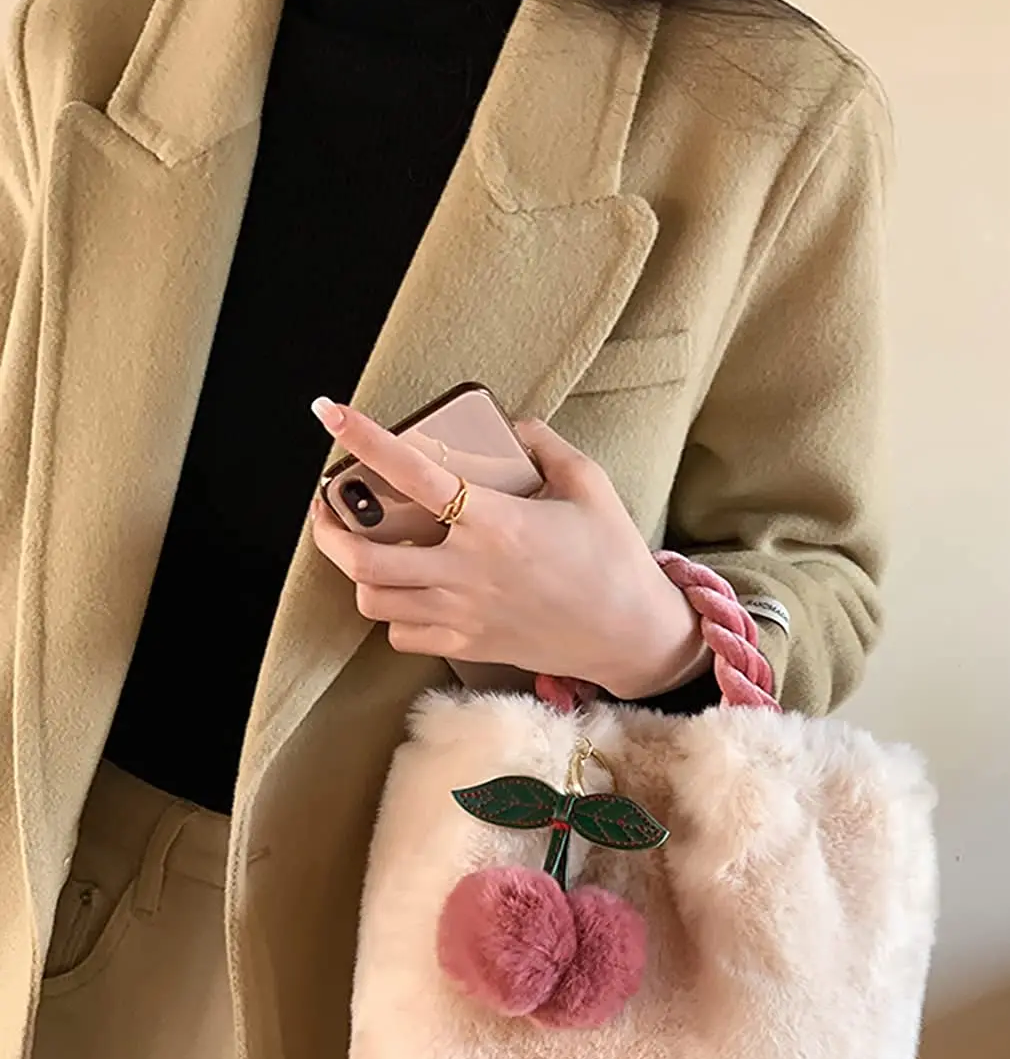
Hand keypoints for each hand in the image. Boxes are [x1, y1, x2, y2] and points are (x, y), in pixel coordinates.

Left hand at [310, 400, 708, 699]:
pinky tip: (406, 594)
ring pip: (373, 600)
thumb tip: (512, 425)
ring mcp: (463, 612)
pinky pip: (402, 634)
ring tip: (364, 551)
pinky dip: (392, 613)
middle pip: (364, 557)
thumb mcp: (589, 484)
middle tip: (329, 508)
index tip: (331, 414)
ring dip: (358, 573)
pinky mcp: (467, 645)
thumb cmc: (613, 558)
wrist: (630, 635)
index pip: (412, 473)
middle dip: (329, 530)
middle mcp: (467, 569)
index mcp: (494, 520)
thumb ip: (545, 445)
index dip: (365, 440)